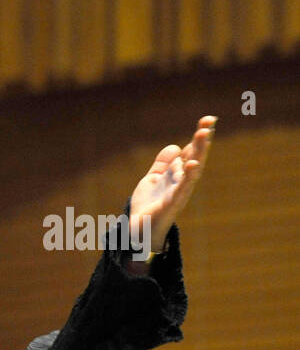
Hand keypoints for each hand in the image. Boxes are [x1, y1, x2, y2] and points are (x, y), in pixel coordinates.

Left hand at [128, 115, 214, 253]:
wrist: (139, 229)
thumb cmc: (148, 206)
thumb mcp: (153, 179)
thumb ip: (162, 164)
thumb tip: (175, 146)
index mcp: (177, 173)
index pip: (190, 151)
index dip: (198, 137)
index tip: (207, 120)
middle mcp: (182, 180)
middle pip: (195, 156)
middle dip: (202, 139)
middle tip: (209, 121)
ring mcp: (179, 191)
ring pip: (193, 169)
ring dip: (199, 151)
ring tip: (204, 134)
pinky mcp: (173, 203)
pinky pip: (183, 188)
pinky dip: (189, 176)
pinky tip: (193, 164)